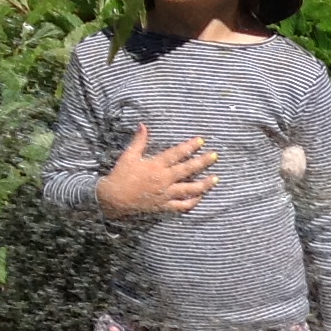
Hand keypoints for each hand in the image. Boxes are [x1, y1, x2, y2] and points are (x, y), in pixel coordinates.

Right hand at [96, 125, 216, 215]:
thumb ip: (139, 141)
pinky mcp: (164, 206)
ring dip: (204, 184)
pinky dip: (192, 202)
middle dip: (203, 162)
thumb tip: (143, 125)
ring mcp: (166, 194)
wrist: (114, 198)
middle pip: (188, 170)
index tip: (201, 141)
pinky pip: (182, 206)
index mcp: (156, 165)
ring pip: (189, 189)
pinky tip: (200, 197)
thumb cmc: (121, 175)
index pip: (177, 154)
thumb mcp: (129, 155)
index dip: (190, 146)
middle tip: (215, 156)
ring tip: (216, 179)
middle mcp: (164, 179)